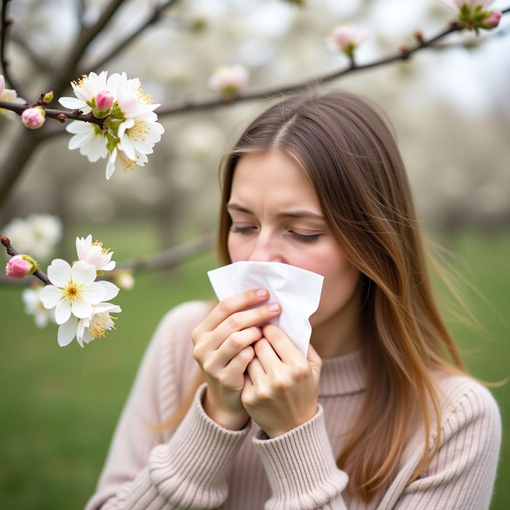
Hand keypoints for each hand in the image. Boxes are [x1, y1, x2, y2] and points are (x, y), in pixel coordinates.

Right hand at [191, 289, 281, 429]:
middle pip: (233, 321)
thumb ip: (235, 321)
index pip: (224, 306)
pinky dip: (255, 351)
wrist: (227, 399)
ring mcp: (210, 363)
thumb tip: (260, 294)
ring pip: (237, 338)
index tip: (265, 293)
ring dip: (256, 333)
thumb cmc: (233, 361)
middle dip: (258, 312)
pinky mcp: (222, 378)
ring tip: (265, 333)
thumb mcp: (226, 340)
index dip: (246, 297)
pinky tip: (262, 351)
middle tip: (276, 308)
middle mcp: (201, 346)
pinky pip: (243, 358)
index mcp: (201, 331)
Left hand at [241, 323, 321, 437]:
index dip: (268, 328)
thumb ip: (303, 343)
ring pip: (247, 356)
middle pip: (259, 343)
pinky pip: (242, 371)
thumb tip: (288, 320)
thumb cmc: (305, 390)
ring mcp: (263, 389)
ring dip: (249, 352)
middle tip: (257, 337)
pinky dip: (245, 367)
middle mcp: (280, 377)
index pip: (275, 335)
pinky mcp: (249, 398)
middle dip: (258, 338)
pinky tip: (250, 368)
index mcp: (298, 367)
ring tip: (254, 353)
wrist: (294, 427)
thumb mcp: (314, 367)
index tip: (266, 327)